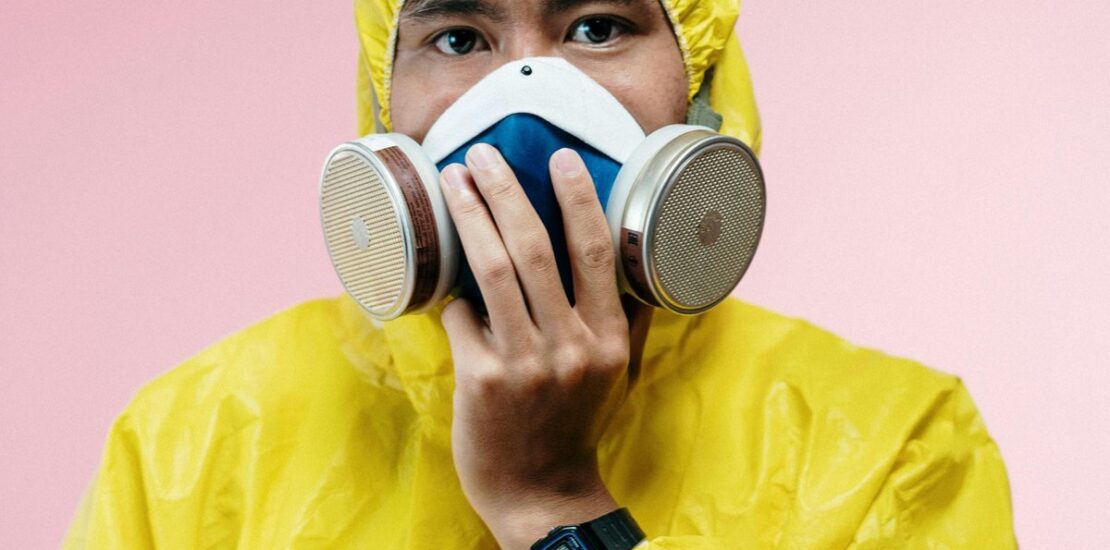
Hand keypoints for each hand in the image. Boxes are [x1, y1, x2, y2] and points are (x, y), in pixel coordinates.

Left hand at [438, 144, 635, 548]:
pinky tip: (450, 286)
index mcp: (610, 339)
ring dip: (471, 218)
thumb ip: (622, 319)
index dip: (577, 199)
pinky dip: (455, 295)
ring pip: (494, 272)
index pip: (595, 252)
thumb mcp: (615, 372)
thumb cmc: (572, 424)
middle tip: (483, 157)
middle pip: (535, 249)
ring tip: (455, 184)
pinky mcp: (484, 380)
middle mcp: (573, 346)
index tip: (560, 159)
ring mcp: (527, 363)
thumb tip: (623, 262)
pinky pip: (462, 316)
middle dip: (505, 192)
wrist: (540, 492)